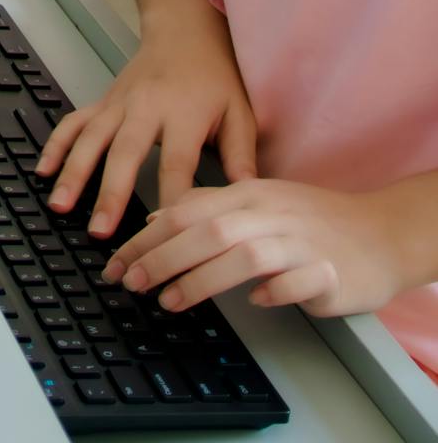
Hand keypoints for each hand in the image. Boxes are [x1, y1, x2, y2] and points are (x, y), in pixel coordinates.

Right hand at [35, 9, 256, 238]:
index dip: (171, 200)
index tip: (165, 235)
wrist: (183, 29)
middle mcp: (146, 107)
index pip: (177, 163)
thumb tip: (247, 201)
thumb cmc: (216, 76)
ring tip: (61, 205)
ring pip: (91, 138)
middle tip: (100, 232)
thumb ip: (241, 156)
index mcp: (185, 114)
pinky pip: (75, 122)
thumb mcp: (240, 111)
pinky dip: (57, 144)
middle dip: (110, 193)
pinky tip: (44, 170)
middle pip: (125, 152)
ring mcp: (119, 103)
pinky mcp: (104, 100)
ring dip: (75, 171)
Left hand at [103, 179, 409, 317]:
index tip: (117, 261)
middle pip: (207, 231)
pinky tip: (256, 302)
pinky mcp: (328, 271)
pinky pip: (297, 280)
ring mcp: (299, 241)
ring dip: (203, 278)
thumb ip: (209, 207)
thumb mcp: (256, 201)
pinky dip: (275, 291)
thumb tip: (156, 220)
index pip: (187, 209)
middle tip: (130, 283)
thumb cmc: (311, 220)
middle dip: (162, 258)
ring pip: (244, 255)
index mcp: (248, 194)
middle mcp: (269, 214)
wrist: (379, 232)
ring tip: (170, 301)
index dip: (148, 236)